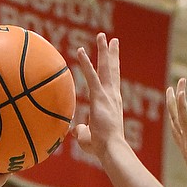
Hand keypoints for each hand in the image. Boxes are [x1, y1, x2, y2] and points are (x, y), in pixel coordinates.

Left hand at [71, 32, 124, 158]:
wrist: (111, 150)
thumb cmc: (102, 148)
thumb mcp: (88, 138)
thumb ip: (81, 131)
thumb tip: (73, 130)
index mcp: (112, 104)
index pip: (113, 82)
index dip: (113, 69)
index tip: (113, 58)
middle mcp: (113, 96)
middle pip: (112, 71)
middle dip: (111, 54)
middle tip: (113, 40)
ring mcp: (108, 96)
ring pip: (105, 68)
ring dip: (103, 51)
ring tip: (101, 36)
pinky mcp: (99, 97)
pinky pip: (91, 77)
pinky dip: (85, 63)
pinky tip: (80, 51)